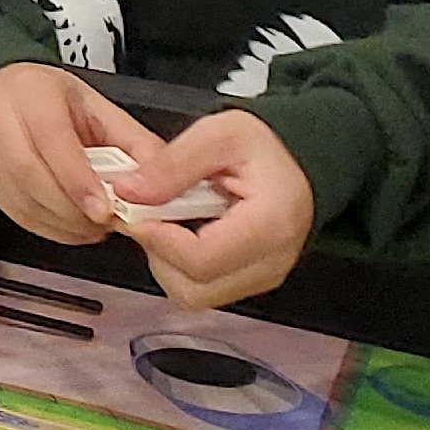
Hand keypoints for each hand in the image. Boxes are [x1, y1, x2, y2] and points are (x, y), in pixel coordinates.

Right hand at [0, 62, 163, 245]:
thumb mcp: (96, 106)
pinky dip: (47, 228)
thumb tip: (165, 179)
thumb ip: (132, 141)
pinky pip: (14, 213)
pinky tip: (70, 225)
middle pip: (30, 175)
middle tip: (106, 222)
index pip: (51, 140)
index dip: (78, 180)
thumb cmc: (47, 97)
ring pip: (20, 200)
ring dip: (62, 223)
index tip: (104, 210)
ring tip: (93, 225)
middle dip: (73, 209)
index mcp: (31, 93)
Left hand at [110, 110, 315, 308]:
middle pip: (194, 289)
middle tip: (150, 214)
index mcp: (269, 226)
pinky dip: (181, 265)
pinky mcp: (251, 281)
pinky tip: (183, 230)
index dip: (157, 239)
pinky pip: (204, 289)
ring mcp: (263, 278)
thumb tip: (129, 192)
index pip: (200, 260)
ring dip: (166, 261)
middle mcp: (271, 263)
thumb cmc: (267, 147)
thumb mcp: (218, 134)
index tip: (136, 212)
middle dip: (158, 252)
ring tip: (169, 219)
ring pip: (194, 295)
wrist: (300, 161)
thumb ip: (172, 164)